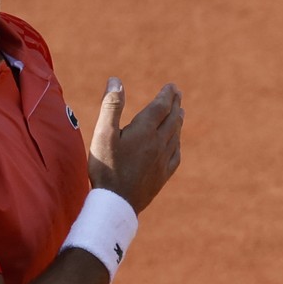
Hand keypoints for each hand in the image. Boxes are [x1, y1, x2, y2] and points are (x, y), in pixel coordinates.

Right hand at [88, 77, 182, 213]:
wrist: (116, 203)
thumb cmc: (106, 167)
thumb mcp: (103, 133)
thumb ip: (111, 106)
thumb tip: (116, 80)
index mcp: (145, 130)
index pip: (161, 106)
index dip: (167, 94)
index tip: (172, 86)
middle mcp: (158, 143)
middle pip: (172, 119)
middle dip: (175, 104)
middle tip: (178, 94)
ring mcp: (162, 160)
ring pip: (176, 136)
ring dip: (178, 121)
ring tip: (180, 113)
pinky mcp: (162, 176)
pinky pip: (175, 155)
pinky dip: (177, 143)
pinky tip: (176, 144)